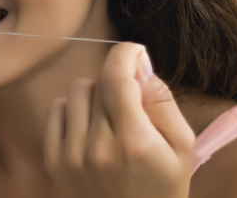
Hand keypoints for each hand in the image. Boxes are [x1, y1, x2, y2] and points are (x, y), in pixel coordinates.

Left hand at [43, 43, 194, 197]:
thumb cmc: (164, 186)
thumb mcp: (182, 146)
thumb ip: (162, 101)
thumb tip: (140, 66)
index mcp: (133, 142)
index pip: (116, 77)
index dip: (125, 53)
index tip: (135, 52)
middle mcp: (97, 148)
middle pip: (98, 81)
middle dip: (118, 80)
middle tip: (133, 100)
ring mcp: (71, 155)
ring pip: (76, 92)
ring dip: (95, 95)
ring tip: (112, 118)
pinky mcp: (54, 161)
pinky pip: (56, 110)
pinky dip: (73, 111)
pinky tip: (91, 129)